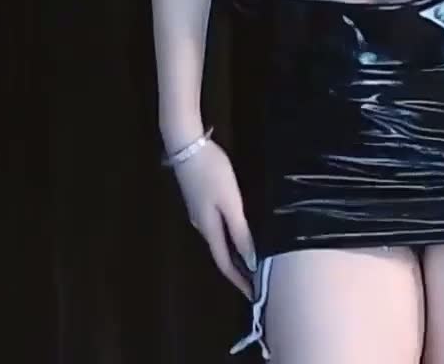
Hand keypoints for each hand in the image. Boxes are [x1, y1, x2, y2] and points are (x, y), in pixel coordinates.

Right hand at [171, 138, 257, 298]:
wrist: (186, 146)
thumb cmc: (212, 173)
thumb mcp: (230, 202)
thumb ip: (239, 231)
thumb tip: (250, 261)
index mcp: (209, 227)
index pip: (225, 263)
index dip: (239, 281)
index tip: (254, 296)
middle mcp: (201, 225)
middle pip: (220, 254)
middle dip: (238, 270)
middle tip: (257, 282)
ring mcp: (198, 212)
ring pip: (218, 241)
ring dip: (235, 255)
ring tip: (253, 262)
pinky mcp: (199, 201)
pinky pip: (216, 228)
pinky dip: (230, 239)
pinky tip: (239, 235)